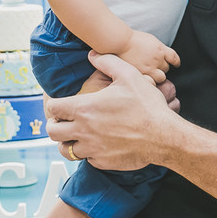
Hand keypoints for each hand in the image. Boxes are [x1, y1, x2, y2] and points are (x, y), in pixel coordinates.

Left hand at [46, 52, 174, 171]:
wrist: (164, 136)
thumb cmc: (147, 105)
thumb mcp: (129, 75)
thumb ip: (107, 62)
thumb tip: (92, 55)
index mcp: (85, 108)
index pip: (53, 108)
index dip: (53, 105)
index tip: (59, 105)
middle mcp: (84, 131)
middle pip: (52, 133)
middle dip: (54, 126)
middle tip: (62, 122)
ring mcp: (93, 149)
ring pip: (66, 150)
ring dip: (68, 142)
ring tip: (76, 135)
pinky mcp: (103, 162)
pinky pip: (87, 159)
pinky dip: (88, 153)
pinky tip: (97, 144)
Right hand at [117, 30, 179, 83]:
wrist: (121, 43)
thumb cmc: (132, 39)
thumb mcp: (150, 40)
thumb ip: (158, 48)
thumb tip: (162, 54)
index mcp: (160, 49)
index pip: (174, 58)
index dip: (176, 62)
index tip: (176, 64)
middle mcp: (158, 59)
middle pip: (166, 68)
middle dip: (162, 67)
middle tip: (154, 67)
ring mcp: (150, 68)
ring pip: (161, 77)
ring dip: (157, 76)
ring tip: (150, 74)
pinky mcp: (143, 74)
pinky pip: (151, 81)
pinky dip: (150, 80)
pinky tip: (146, 78)